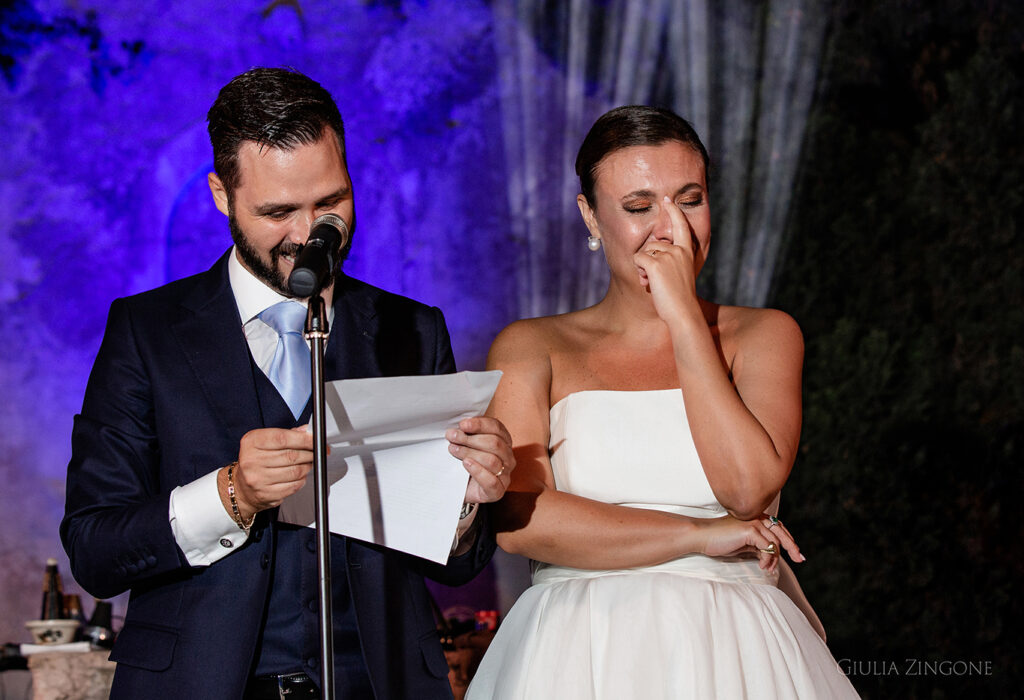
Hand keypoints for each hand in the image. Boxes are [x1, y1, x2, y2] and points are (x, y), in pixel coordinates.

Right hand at [224, 426, 314, 519]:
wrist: (241, 488)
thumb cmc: (256, 460)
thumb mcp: (265, 441)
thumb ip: (287, 435)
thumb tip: (307, 431)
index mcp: (251, 442)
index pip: (283, 438)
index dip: (304, 439)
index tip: (316, 440)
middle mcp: (252, 461)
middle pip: (291, 455)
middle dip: (310, 453)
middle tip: (317, 451)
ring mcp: (258, 480)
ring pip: (295, 471)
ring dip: (307, 466)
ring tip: (307, 462)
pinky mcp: (266, 494)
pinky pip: (294, 486)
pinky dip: (301, 479)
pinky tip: (299, 475)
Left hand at [446, 416, 514, 503]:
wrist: (461, 490)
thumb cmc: (465, 464)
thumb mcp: (466, 445)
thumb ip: (466, 434)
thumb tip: (457, 427)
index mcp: (504, 442)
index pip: (497, 428)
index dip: (480, 424)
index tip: (462, 424)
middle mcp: (508, 458)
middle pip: (495, 443)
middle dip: (471, 439)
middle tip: (452, 437)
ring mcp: (505, 476)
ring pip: (492, 460)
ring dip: (470, 453)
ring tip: (454, 450)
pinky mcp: (498, 492)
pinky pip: (491, 481)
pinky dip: (478, 471)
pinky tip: (466, 464)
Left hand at [632, 196, 700, 321]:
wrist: (683, 312)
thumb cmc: (679, 298)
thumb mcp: (678, 275)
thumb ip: (668, 262)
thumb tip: (646, 257)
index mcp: (686, 252)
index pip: (681, 226)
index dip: (673, 211)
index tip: (667, 199)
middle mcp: (678, 250)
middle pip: (652, 244)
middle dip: (648, 261)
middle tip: (656, 280)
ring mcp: (667, 256)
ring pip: (643, 252)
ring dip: (643, 268)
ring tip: (654, 284)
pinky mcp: (655, 263)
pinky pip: (637, 260)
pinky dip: (639, 272)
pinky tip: (648, 284)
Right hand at [696, 513, 803, 572]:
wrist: (702, 537)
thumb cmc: (719, 541)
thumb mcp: (743, 544)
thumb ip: (757, 546)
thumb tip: (771, 556)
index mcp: (755, 518)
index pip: (779, 528)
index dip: (789, 540)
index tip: (797, 553)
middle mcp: (756, 517)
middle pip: (781, 533)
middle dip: (792, 548)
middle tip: (800, 560)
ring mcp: (753, 522)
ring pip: (775, 543)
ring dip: (774, 559)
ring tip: (767, 569)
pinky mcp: (750, 530)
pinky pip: (767, 547)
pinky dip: (768, 559)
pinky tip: (762, 566)